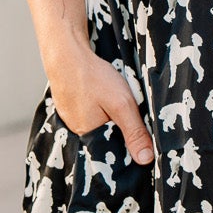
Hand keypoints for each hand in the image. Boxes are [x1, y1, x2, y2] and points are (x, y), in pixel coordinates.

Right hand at [47, 44, 155, 166]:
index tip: (140, 130)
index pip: (114, 150)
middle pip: (106, 136)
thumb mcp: (121, 104)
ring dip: (109, 113)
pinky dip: (98, 104)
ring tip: (111, 98)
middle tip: (125, 107)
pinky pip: (89, 111)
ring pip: (98, 122)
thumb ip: (134, 132)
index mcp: (89, 136)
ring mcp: (71, 117)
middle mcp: (77, 131)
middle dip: (119, 126)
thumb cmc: (92, 77)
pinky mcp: (69, 105)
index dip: (129, 141)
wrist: (66, 53)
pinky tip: (101, 93)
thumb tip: (146, 160)